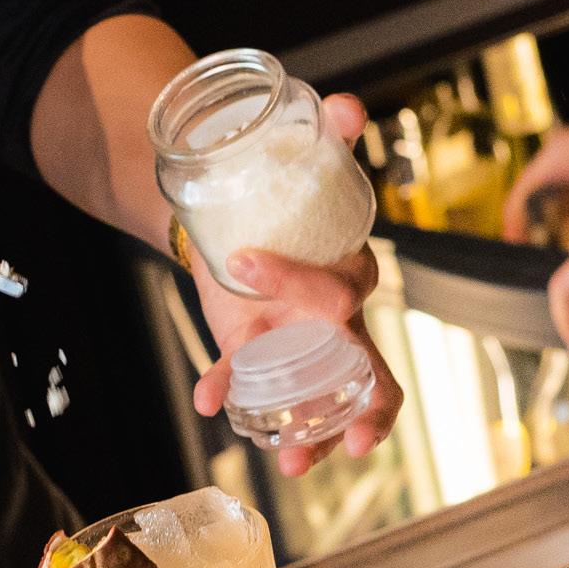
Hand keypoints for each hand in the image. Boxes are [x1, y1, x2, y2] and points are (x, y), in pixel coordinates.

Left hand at [187, 93, 402, 478]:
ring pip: (326, 404)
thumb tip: (345, 104)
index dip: (308, 291)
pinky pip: (252, 387)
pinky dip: (227, 394)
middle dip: (360, 411)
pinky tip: (207, 402)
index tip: (246, 264)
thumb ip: (332, 134)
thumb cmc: (288, 195)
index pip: (348, 296)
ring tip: (292, 462)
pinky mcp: (261, 353)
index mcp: (349, 276)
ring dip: (312, 437)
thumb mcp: (307, 165)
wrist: (237, 210)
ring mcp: (302, 348)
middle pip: (362, 373)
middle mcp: (336, 323)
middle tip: (342, 438)